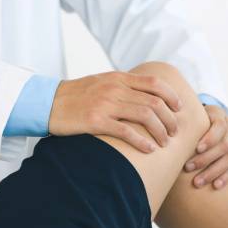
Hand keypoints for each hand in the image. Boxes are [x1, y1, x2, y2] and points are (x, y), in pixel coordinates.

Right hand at [49, 71, 182, 152]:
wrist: (48, 103)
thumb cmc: (77, 96)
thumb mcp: (102, 83)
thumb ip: (124, 86)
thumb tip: (148, 95)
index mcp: (118, 78)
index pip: (154, 83)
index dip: (171, 96)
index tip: (178, 108)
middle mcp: (114, 88)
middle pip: (154, 102)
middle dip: (169, 119)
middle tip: (174, 132)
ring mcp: (106, 104)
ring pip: (145, 116)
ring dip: (160, 131)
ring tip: (165, 142)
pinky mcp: (96, 121)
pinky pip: (126, 131)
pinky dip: (142, 142)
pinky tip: (149, 150)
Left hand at [184, 105, 227, 188]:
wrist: (203, 132)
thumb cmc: (190, 128)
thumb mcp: (187, 123)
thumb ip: (184, 128)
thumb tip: (170, 139)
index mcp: (219, 113)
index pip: (219, 126)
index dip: (210, 138)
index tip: (196, 149)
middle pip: (224, 144)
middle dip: (206, 159)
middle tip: (188, 169)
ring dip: (215, 171)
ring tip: (198, 182)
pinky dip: (227, 175)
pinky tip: (216, 185)